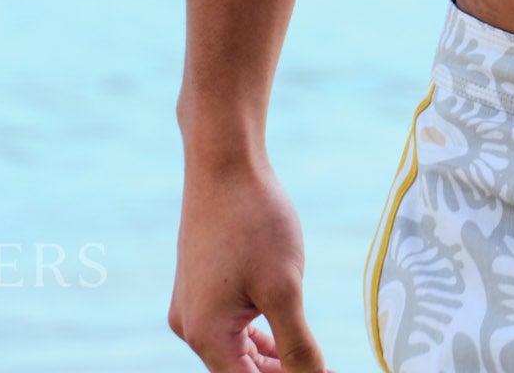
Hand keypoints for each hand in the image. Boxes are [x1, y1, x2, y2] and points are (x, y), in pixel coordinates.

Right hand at [167, 158, 326, 370]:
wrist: (225, 162)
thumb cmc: (254, 222)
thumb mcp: (285, 288)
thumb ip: (299, 345)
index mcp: (207, 336)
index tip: (322, 372)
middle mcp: (190, 327)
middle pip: (237, 372)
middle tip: (321, 367)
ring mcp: (191, 304)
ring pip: (233, 350)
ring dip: (269, 358)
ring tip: (307, 359)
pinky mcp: (198, 283)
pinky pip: (226, 324)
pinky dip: (255, 334)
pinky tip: (280, 332)